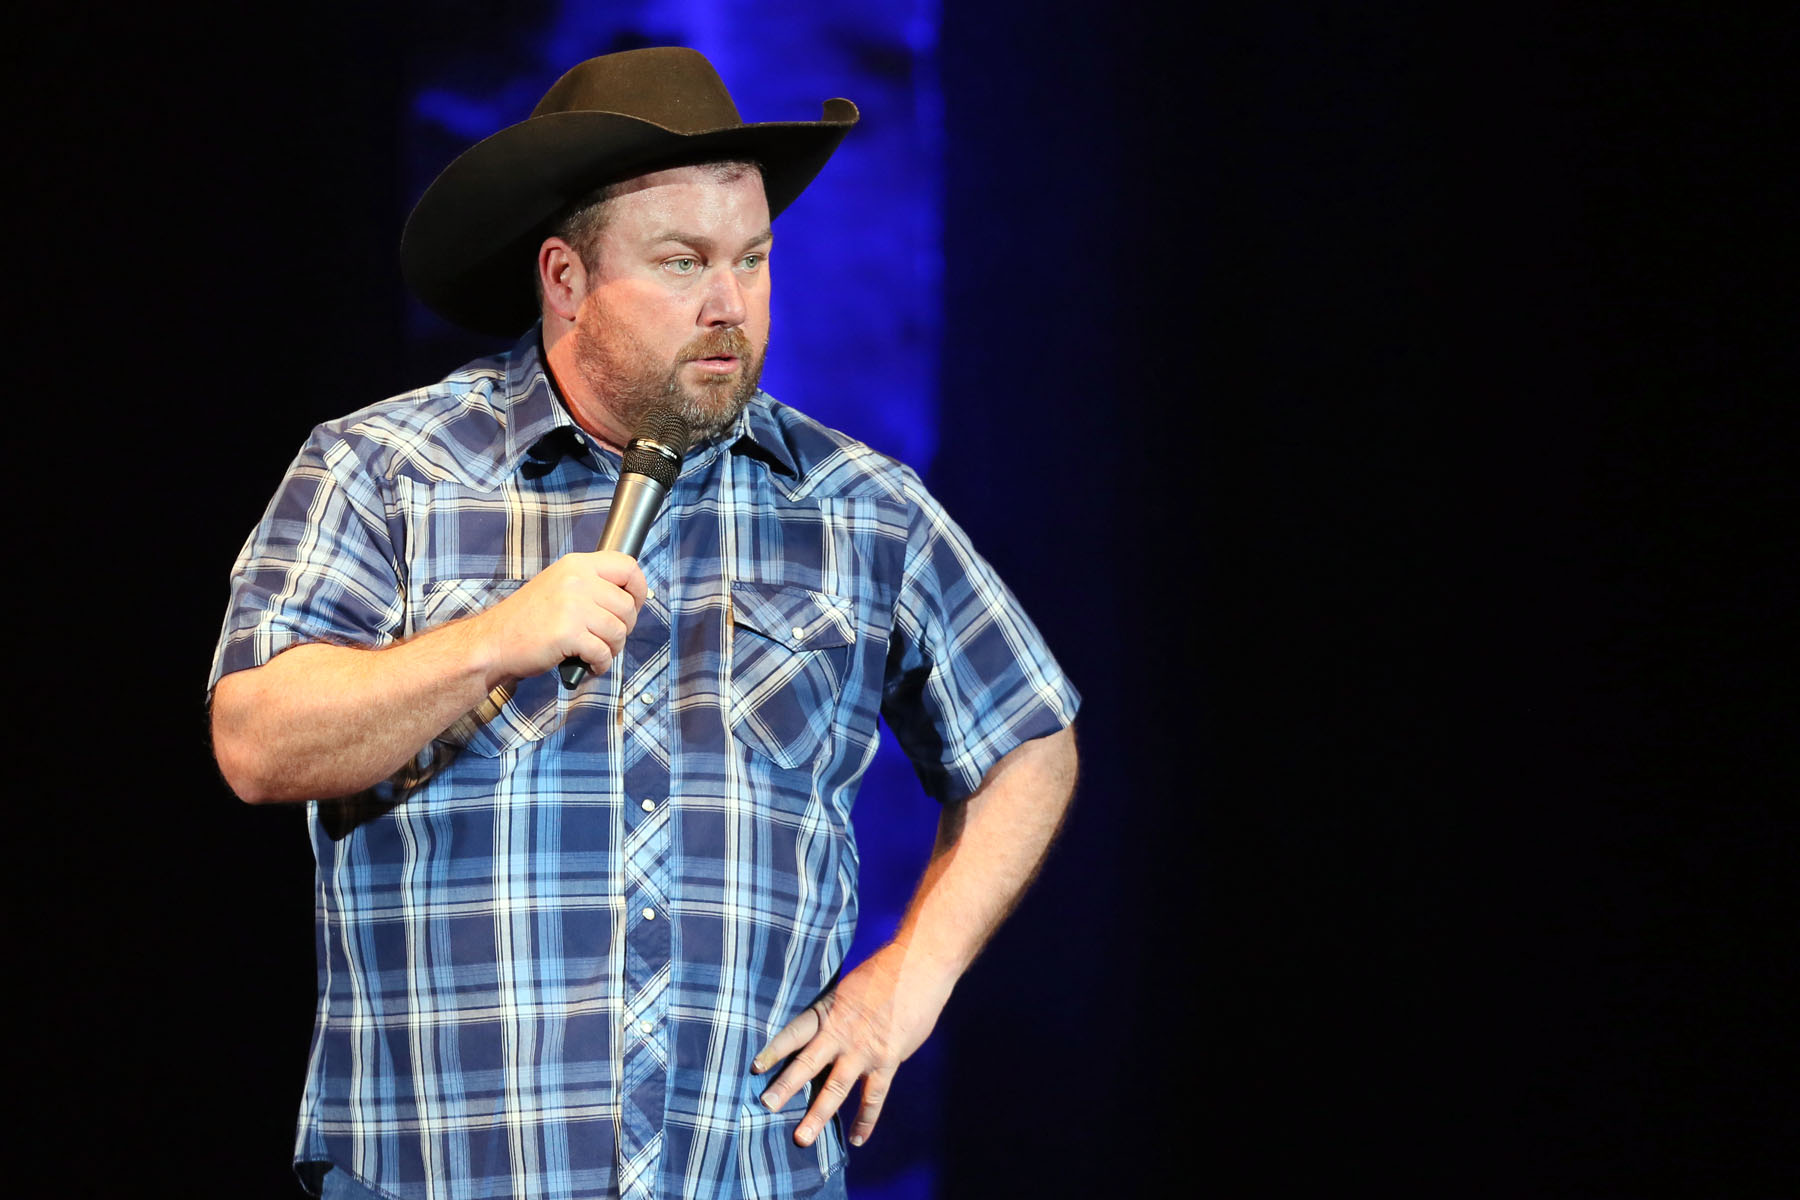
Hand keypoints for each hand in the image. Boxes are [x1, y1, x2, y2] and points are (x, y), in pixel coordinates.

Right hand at [466, 551, 645, 684]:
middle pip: (627, 605)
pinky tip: (588, 664)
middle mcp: (577, 580)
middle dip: (623, 628)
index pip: (627, 566)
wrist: (493, 642)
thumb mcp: (560, 586)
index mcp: (577, 565)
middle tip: (605, 639)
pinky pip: (603, 652)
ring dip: (612, 649)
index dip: (638, 589)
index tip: (633, 605)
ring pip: (619, 631)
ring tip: (594, 653)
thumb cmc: (528, 620)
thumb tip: (629, 599)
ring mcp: (573, 606)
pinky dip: (600, 664)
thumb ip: (592, 586)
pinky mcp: (568, 633)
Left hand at [751, 942, 953, 1147]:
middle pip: (807, 1063)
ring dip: (818, 1114)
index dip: (774, 1050)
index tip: (754, 1068)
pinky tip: (858, 1139)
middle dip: (785, 1087)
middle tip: (766, 1106)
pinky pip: (874, 1096)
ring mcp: (864, 1049)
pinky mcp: (888, 1059)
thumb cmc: (885, 970)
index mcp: (828, 1011)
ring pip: (836, 1088)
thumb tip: (825, 1031)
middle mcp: (841, 1032)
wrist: (919, 964)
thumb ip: (836, 1014)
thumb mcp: (849, 987)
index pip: (793, 1033)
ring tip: (802, 1138)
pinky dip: (866, 1119)